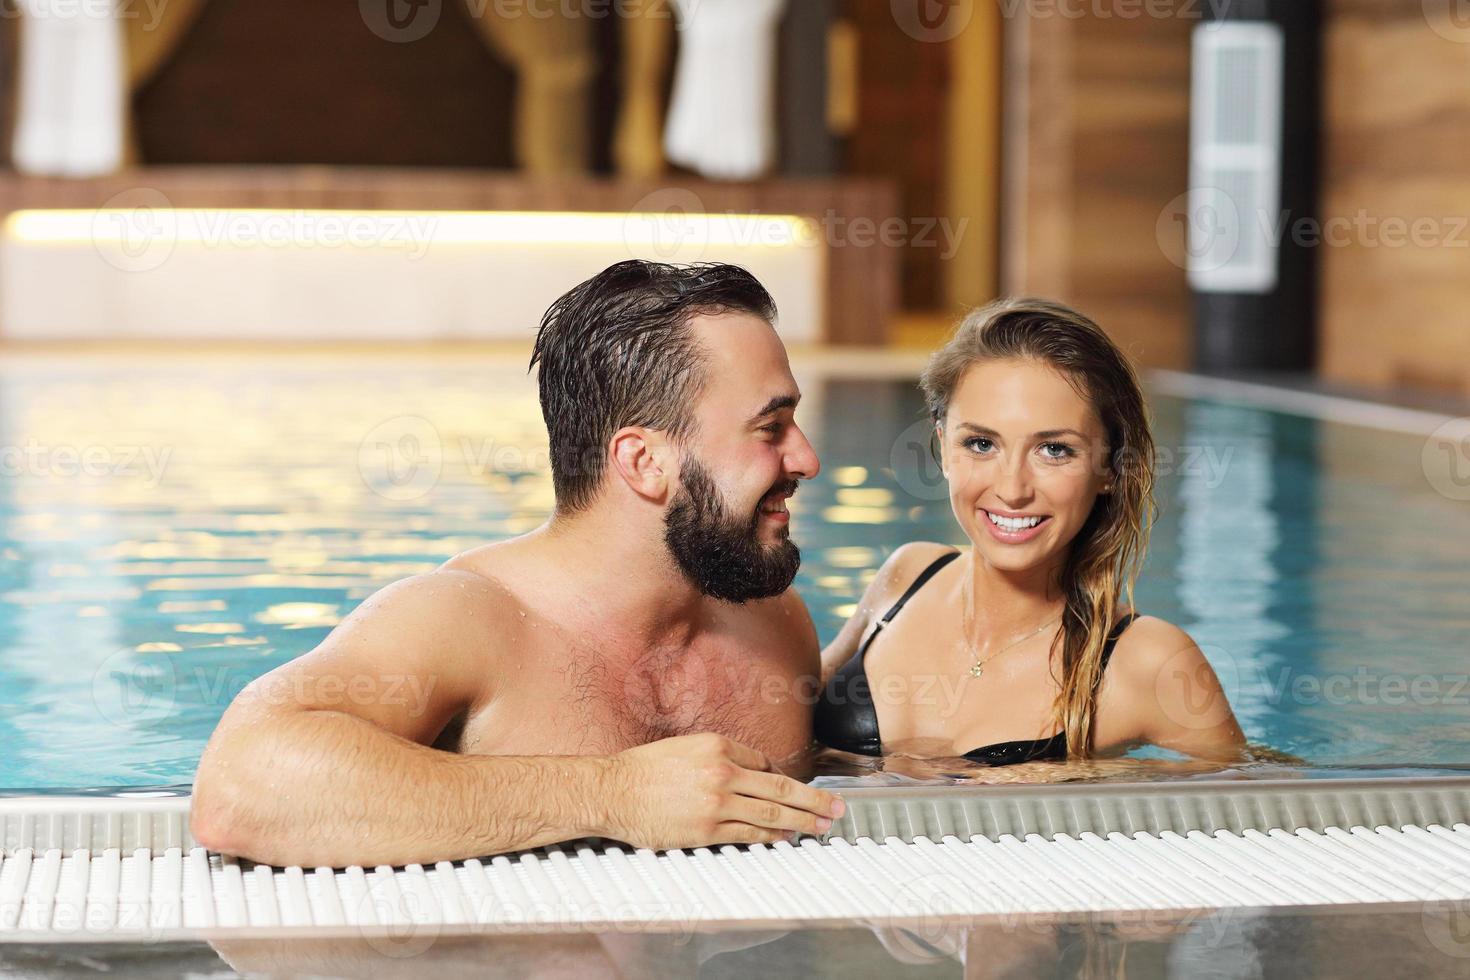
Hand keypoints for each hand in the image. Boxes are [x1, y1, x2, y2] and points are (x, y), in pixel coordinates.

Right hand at [599, 733, 845, 849]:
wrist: (612, 791)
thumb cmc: (642, 771)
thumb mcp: (684, 748)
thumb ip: (717, 757)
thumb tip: (748, 771)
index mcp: (716, 745)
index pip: (763, 761)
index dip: (782, 777)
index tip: (799, 788)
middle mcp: (722, 771)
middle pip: (780, 786)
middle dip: (813, 798)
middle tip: (837, 808)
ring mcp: (716, 801)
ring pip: (771, 811)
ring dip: (802, 820)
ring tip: (822, 825)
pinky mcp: (707, 828)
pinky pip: (749, 831)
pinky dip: (772, 834)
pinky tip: (786, 836)